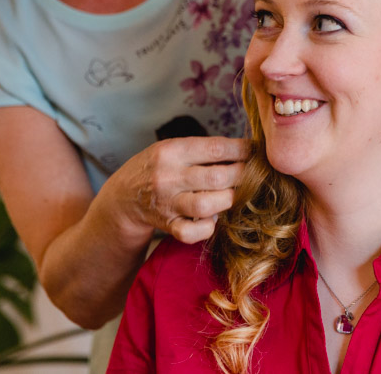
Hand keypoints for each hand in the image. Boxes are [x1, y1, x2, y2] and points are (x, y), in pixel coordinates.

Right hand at [117, 136, 249, 243]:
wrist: (123, 196)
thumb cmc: (157, 167)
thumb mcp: (173, 148)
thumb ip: (203, 150)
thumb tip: (246, 151)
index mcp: (171, 151)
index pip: (215, 148)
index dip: (242, 150)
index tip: (257, 151)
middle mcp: (168, 177)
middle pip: (216, 177)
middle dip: (243, 175)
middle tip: (256, 174)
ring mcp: (167, 203)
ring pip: (208, 206)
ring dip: (229, 200)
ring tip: (235, 194)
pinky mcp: (168, 226)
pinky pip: (193, 232)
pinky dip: (208, 227)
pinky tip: (213, 218)